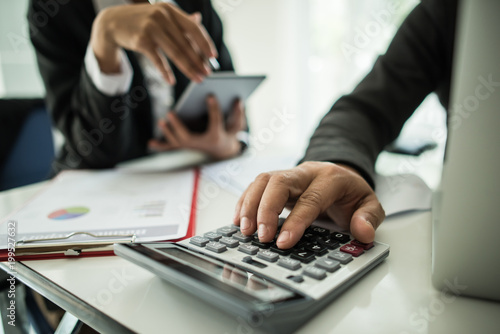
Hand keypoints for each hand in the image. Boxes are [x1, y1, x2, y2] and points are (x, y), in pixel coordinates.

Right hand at [90, 2, 217, 83]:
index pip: (193, 28)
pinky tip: (172, 81)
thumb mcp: (160, 15)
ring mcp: (151, 28)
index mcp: (170, 9)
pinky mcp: (141, 40)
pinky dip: (165, 72)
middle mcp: (161, 16)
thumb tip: (199, 20)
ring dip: (188, 68)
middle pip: (185, 44)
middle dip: (198, 61)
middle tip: (207, 73)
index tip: (213, 56)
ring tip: (197, 79)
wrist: (111, 23)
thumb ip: (179, 20)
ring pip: (175, 52)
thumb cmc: (141, 21)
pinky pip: (158, 59)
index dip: (205, 42)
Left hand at [148, 96, 245, 159]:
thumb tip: (239, 99)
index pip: (215, 121)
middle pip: (187, 137)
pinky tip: (150, 143)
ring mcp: (191, 147)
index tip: (210, 95)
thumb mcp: (236, 125)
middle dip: (177, 126)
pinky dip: (161, 146)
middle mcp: (201, 144)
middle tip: (170, 113)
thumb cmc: (228, 133)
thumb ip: (238, 113)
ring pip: (177, 142)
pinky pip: (171, 147)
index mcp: (216, 137)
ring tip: (161, 121)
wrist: (223, 151)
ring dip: (168, 132)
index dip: (214, 108)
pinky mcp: (185, 147)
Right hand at [233, 161, 384, 248]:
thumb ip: (369, 217)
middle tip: (261, 236)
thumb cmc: (351, 193)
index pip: (310, 199)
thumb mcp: (370, 203)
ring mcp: (289, 174)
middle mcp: (306, 173)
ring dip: (250, 204)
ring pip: (263, 180)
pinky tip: (239, 219)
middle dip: (266, 209)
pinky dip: (245, 201)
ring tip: (245, 230)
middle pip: (279, 182)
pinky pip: (255, 185)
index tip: (283, 242)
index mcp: (330, 178)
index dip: (296, 221)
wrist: (341, 174)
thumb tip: (363, 232)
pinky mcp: (276, 180)